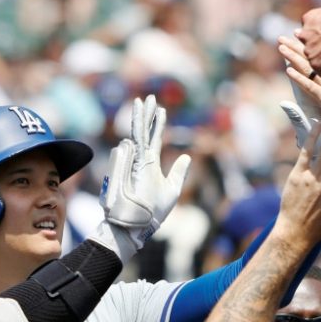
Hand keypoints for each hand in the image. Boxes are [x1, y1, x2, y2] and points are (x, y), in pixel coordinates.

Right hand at [99, 95, 190, 248]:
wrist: (139, 224)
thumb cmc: (154, 211)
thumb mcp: (173, 189)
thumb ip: (179, 172)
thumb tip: (188, 156)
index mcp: (150, 165)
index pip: (155, 139)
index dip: (158, 124)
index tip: (161, 109)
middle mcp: (141, 160)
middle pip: (144, 132)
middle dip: (147, 114)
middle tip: (149, 97)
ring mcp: (135, 161)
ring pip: (137, 133)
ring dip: (140, 116)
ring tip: (142, 100)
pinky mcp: (132, 165)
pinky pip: (134, 142)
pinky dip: (136, 128)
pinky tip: (139, 113)